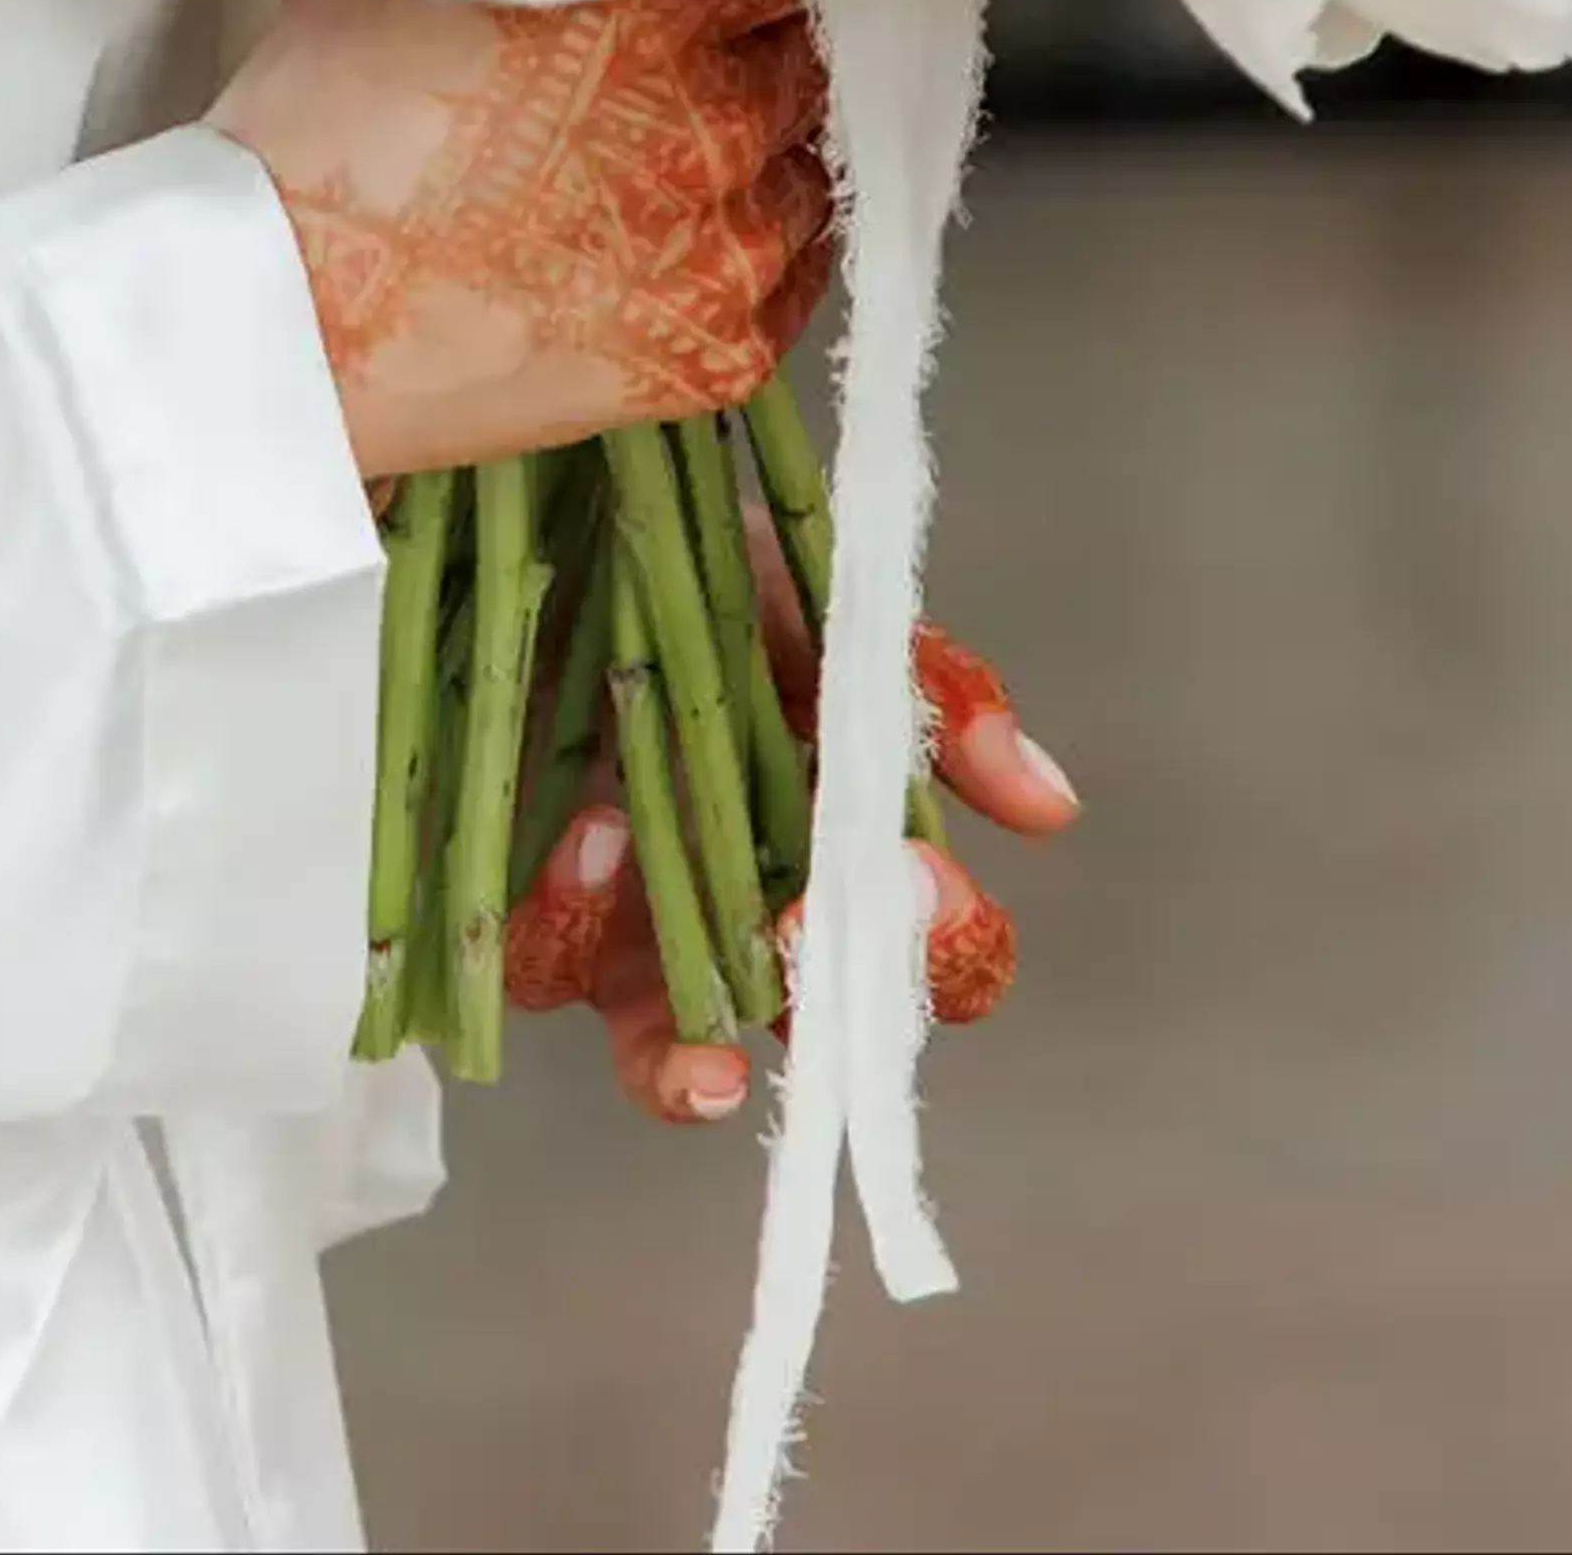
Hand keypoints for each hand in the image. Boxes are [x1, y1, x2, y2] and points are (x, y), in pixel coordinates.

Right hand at [209, 0, 832, 486]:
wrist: (283, 322)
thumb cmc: (324, 123)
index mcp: (653, 4)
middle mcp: (714, 120)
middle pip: (799, 60)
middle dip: (749, 56)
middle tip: (679, 70)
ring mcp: (728, 249)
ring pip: (805, 169)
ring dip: (760, 155)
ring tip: (677, 164)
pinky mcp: (719, 354)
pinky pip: (796, 278)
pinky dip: (760, 249)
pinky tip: (690, 239)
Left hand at [507, 596, 1078, 1125]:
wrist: (534, 518)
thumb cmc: (682, 566)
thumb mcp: (815, 598)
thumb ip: (928, 696)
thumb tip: (1050, 808)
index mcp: (834, 842)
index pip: (930, 950)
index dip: (944, 945)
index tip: (926, 882)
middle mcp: (743, 913)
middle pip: (815, 1025)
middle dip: (823, 993)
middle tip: (807, 924)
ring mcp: (632, 934)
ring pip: (667, 1054)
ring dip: (679, 1025)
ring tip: (641, 863)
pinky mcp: (521, 916)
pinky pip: (544, 969)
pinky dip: (569, 919)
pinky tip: (584, 843)